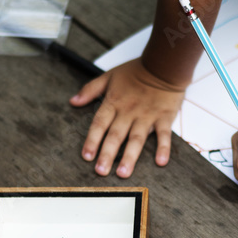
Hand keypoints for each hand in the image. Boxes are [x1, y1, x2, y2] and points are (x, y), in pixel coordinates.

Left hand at [70, 59, 184, 177]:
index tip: (87, 157)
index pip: (99, 124)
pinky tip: (160, 162)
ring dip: (130, 156)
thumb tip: (73, 101)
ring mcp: (147, 116)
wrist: (163, 64)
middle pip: (116, 135)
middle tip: (101, 172)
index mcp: (114, 103)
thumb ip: (90, 90)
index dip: (92, 140)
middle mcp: (129, 112)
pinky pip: (164, 135)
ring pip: (137, 139)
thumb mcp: (109, 76)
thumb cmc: (136, 71)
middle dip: (107, 154)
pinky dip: (163, 148)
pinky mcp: (164, 117)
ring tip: (123, 172)